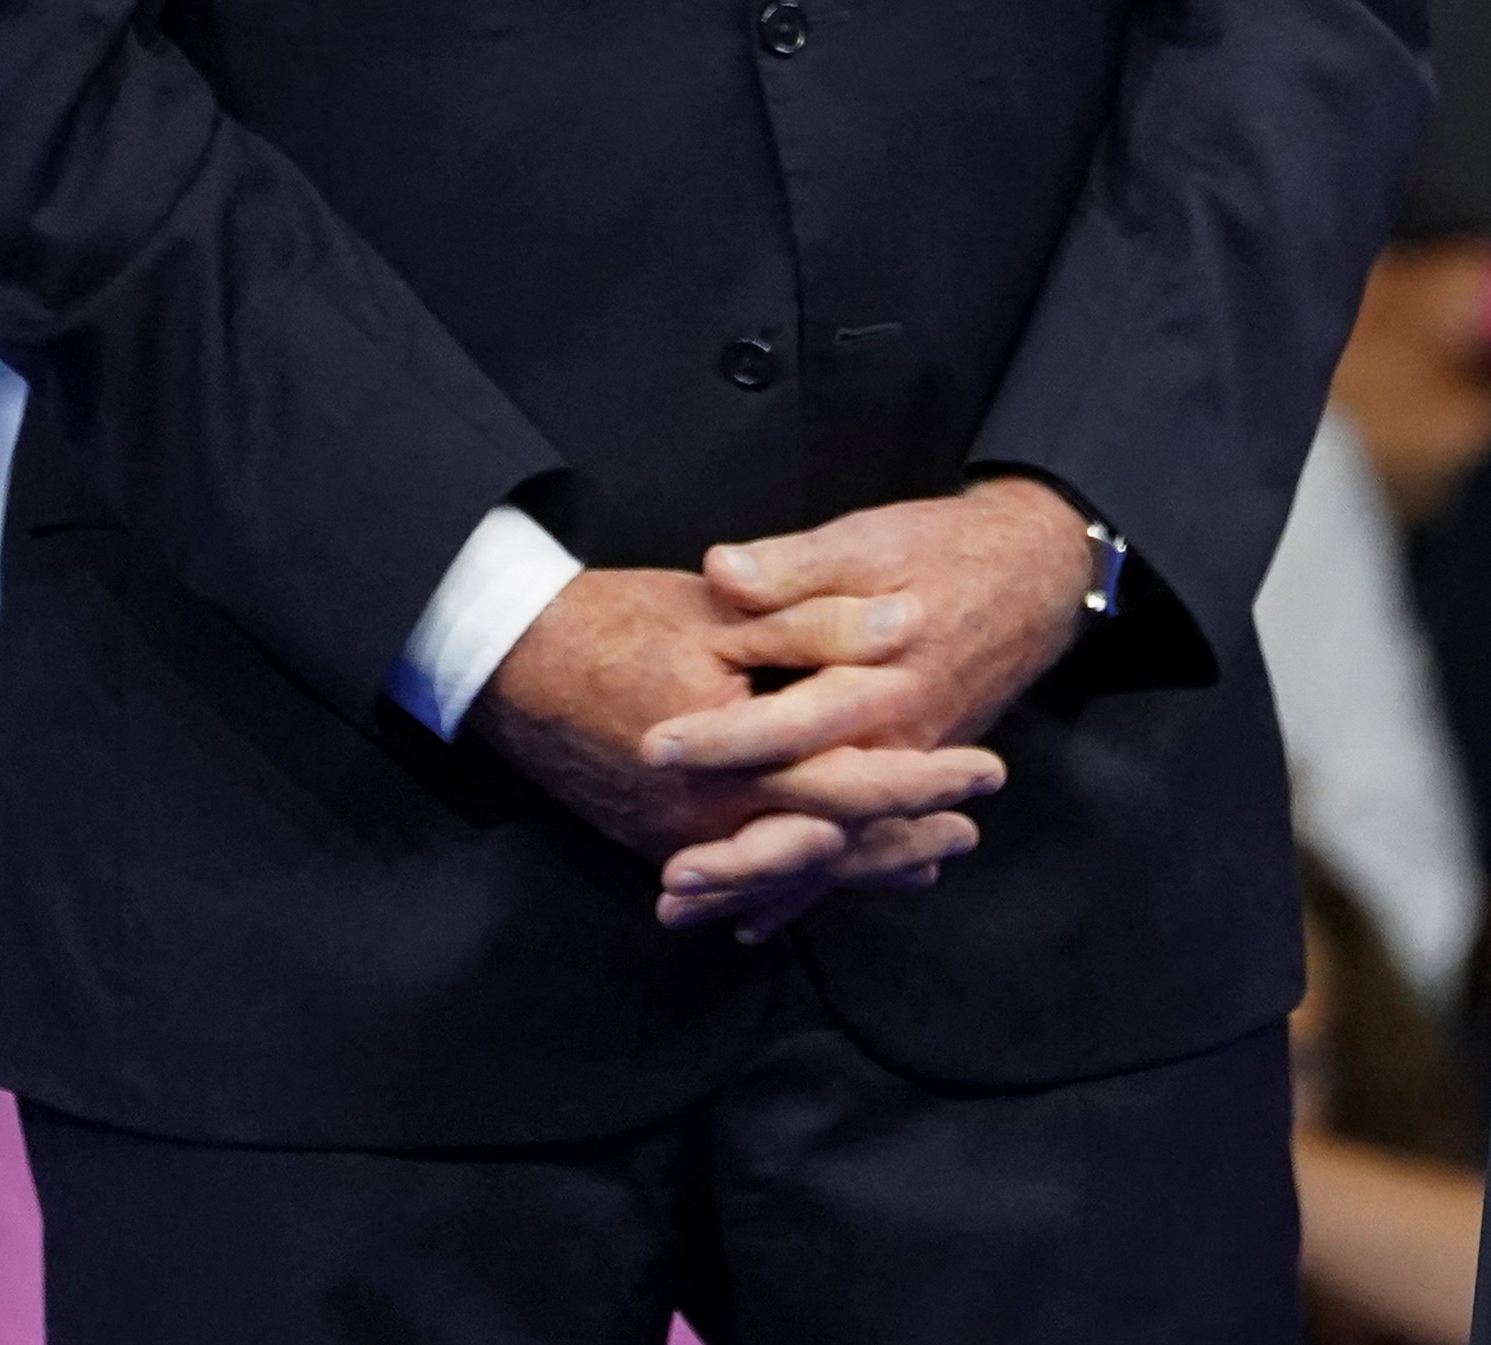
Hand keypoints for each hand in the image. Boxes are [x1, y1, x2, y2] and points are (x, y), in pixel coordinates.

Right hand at [475, 566, 1003, 938]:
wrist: (503, 659)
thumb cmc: (615, 623)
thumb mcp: (725, 609)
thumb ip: (818, 622)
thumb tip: (907, 626)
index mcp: (736, 761)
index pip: (854, 784)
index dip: (925, 781)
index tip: (988, 774)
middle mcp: (707, 821)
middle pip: (829, 848)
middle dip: (903, 841)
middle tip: (971, 833)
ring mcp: (674, 840)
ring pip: (786, 870)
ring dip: (857, 867)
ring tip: (923, 865)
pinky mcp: (652, 839)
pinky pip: (738, 871)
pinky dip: (789, 880)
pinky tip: (821, 877)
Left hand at [641, 483, 1099, 932]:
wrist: (1034, 576)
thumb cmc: (944, 550)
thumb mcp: (868, 541)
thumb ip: (795, 568)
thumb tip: (722, 573)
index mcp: (884, 680)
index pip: (792, 721)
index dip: (723, 737)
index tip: (654, 750)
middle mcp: (900, 739)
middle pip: (813, 812)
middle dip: (739, 852)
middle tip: (667, 877)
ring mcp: (908, 766)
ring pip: (833, 845)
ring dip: (759, 884)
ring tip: (681, 912)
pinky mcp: (911, 776)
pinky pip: (857, 847)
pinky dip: (806, 888)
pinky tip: (754, 920)